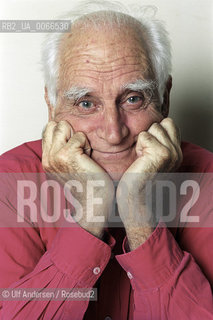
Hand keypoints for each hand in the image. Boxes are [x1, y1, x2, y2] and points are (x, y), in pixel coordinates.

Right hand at [42, 120, 113, 237]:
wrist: (93, 203)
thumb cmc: (86, 185)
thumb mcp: (68, 167)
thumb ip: (61, 151)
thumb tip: (65, 131)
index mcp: (46, 161)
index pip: (47, 131)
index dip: (64, 133)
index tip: (74, 148)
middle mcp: (47, 158)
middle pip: (53, 125)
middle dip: (69, 132)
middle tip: (79, 150)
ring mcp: (55, 156)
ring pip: (63, 126)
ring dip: (78, 138)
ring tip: (83, 154)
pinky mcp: (67, 154)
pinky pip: (79, 136)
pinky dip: (86, 144)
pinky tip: (88, 159)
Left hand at [116, 117, 182, 248]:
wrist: (135, 194)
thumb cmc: (138, 175)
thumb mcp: (153, 156)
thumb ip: (159, 141)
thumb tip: (154, 126)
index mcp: (177, 153)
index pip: (170, 124)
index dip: (156, 131)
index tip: (149, 148)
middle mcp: (178, 152)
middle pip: (164, 123)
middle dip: (151, 133)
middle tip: (146, 152)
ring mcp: (172, 152)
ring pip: (154, 128)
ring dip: (144, 141)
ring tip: (143, 156)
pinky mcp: (162, 153)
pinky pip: (145, 136)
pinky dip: (139, 146)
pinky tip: (140, 159)